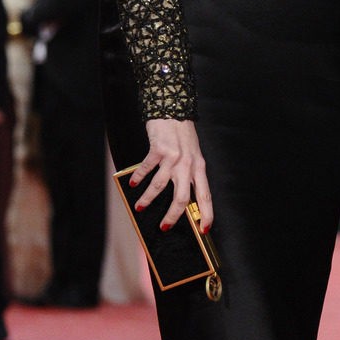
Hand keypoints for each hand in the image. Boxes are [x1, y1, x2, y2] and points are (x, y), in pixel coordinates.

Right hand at [131, 118, 213, 232]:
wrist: (174, 110)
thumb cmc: (183, 135)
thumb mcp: (193, 156)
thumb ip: (189, 175)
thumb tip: (182, 199)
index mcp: (199, 168)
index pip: (206, 196)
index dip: (207, 214)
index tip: (204, 230)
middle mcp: (188, 165)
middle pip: (182, 198)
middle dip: (173, 216)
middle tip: (165, 227)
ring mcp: (173, 158)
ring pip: (160, 186)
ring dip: (148, 199)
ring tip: (140, 207)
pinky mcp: (158, 149)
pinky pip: (146, 169)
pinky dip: (138, 178)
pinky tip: (132, 184)